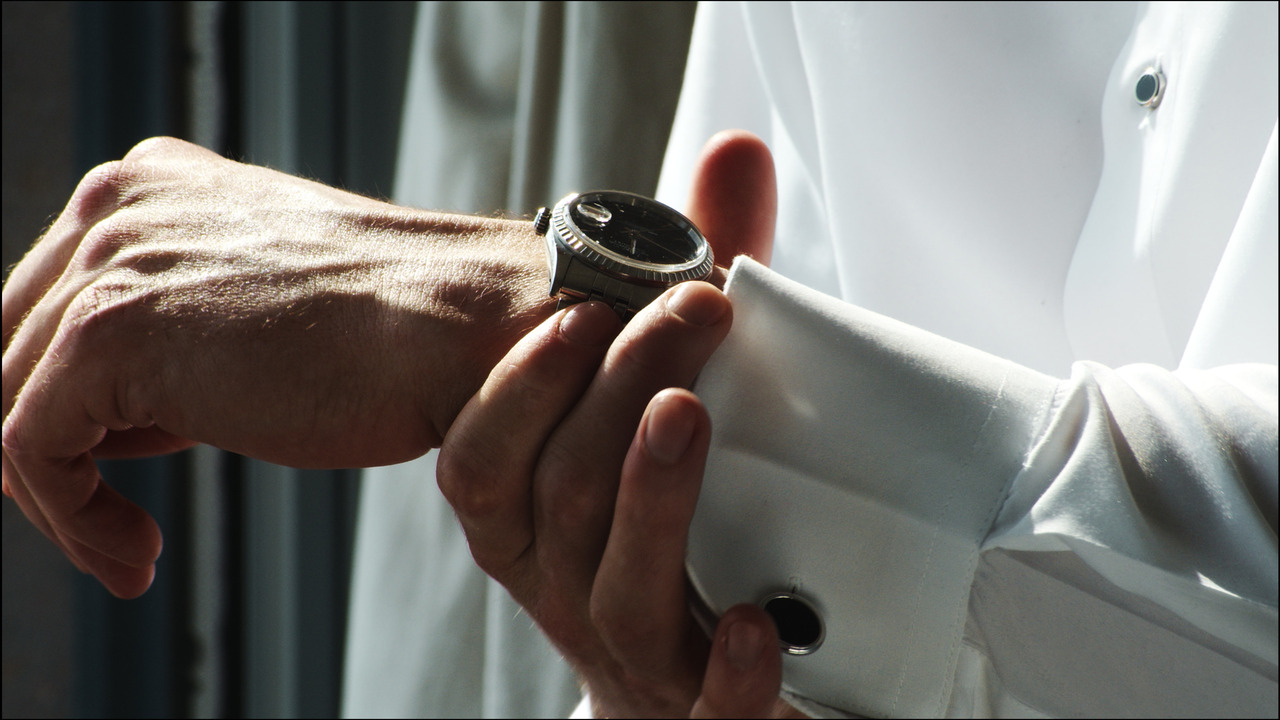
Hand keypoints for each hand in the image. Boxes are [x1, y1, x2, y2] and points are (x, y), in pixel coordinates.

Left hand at [2, 137, 552, 597]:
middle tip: (107, 528)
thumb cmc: (392, 333)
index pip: (45, 305)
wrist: (463, 328)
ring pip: (8, 405)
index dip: (64, 403)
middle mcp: (115, 206)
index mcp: (148, 185)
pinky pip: (29, 450)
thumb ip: (169, 340)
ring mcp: (108, 263)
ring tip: (128, 555)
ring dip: (58, 504)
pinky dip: (70, 519)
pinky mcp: (109, 335)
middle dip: (49, 456)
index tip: (110, 476)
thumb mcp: (257, 315)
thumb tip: (101, 425)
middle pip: (10, 351)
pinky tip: (136, 554)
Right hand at [438, 131, 790, 716]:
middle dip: (616, 395)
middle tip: (689, 315)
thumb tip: (733, 149)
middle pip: (560, 499)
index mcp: (536, 519)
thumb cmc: (681, 517)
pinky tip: (761, 622)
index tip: (577, 314)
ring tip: (689, 416)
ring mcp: (634, 654)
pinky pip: (702, 709)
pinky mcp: (699, 709)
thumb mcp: (678, 387)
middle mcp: (566, 584)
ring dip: (652, 497)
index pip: (482, 459)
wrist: (705, 670)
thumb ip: (697, 284)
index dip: (518, 388)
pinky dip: (730, 670)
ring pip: (617, 594)